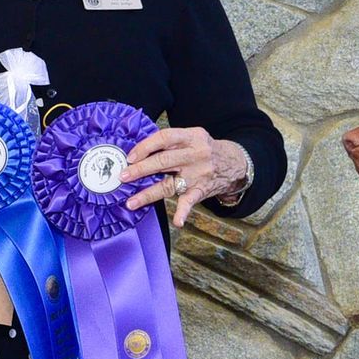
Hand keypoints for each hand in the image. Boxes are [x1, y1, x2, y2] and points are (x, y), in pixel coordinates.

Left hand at [119, 126, 243, 227]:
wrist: (236, 163)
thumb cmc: (205, 149)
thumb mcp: (193, 136)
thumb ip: (171, 141)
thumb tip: (138, 151)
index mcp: (191, 137)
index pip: (164, 138)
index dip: (145, 146)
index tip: (130, 156)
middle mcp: (195, 154)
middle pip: (164, 161)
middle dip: (141, 170)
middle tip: (123, 177)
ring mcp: (199, 173)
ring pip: (169, 184)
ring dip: (149, 194)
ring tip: (131, 203)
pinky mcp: (202, 190)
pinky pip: (190, 202)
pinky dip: (184, 212)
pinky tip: (178, 222)